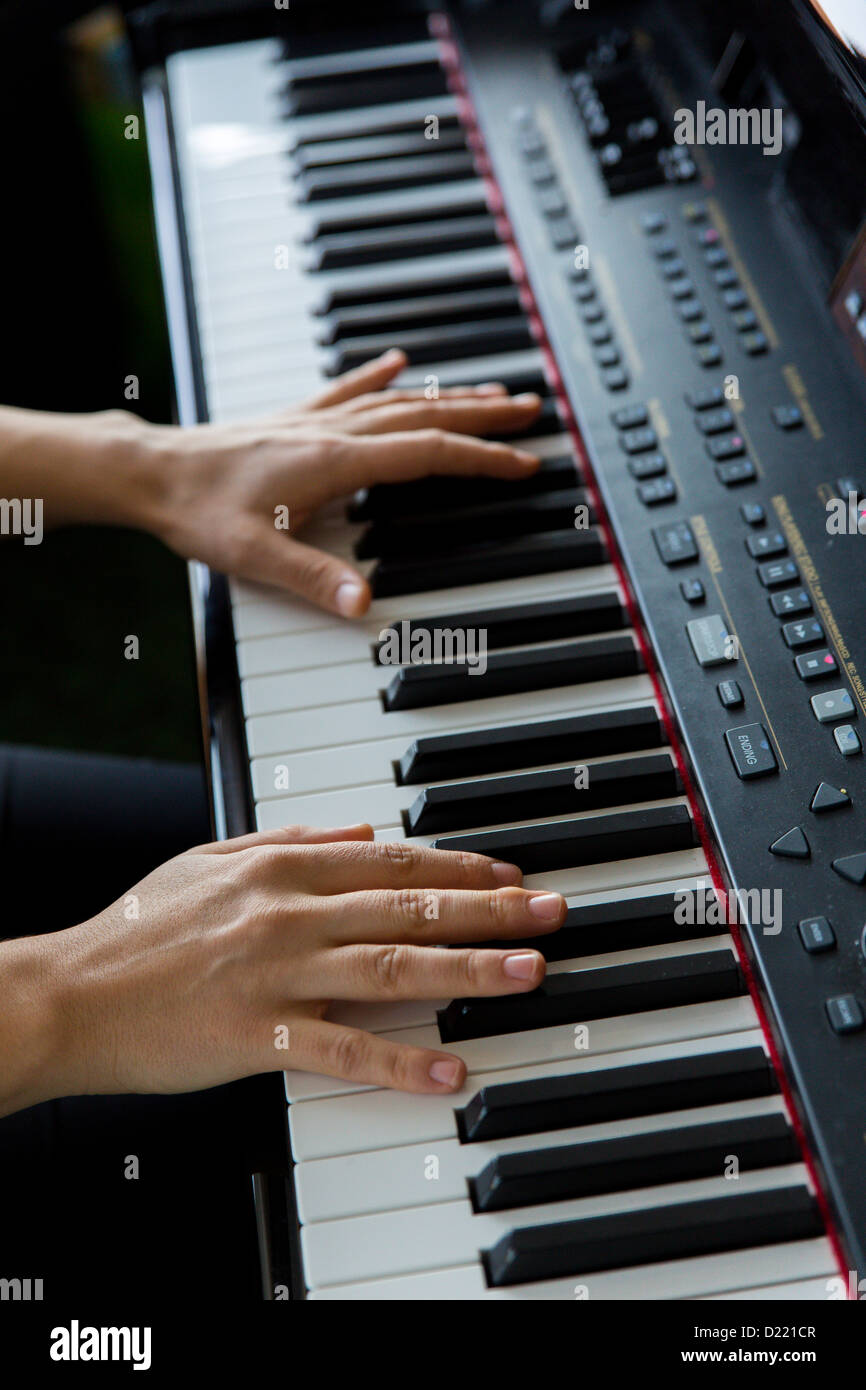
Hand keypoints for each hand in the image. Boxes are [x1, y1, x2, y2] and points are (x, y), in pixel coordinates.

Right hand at [3, 825, 564, 1110]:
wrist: (70, 995)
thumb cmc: (136, 931)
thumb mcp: (210, 859)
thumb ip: (289, 841)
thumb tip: (360, 830)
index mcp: (279, 869)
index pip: (391, 861)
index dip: (458, 869)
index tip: (510, 877)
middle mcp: (287, 914)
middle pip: (408, 908)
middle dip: (490, 911)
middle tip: (552, 914)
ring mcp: (275, 975)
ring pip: (392, 968)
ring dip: (469, 971)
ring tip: (529, 972)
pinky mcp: (257, 1036)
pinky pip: (342, 1051)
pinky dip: (398, 1061)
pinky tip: (449, 1070)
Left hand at [136, 349, 541, 614]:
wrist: (151, 473)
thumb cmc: (198, 510)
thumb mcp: (255, 554)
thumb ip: (312, 578)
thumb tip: (363, 604)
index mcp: (334, 461)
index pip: (427, 454)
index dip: (481, 459)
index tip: (523, 463)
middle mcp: (331, 432)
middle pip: (425, 416)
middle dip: (484, 417)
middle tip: (533, 412)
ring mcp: (313, 421)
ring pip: (397, 400)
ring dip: (448, 397)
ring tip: (491, 393)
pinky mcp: (293, 420)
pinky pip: (349, 390)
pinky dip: (380, 376)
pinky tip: (397, 362)